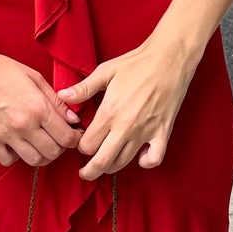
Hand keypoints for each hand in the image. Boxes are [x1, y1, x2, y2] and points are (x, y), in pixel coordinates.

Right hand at [0, 45, 83, 166]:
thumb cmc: (2, 69)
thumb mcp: (35, 78)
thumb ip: (56, 101)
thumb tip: (73, 119)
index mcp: (38, 108)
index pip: (66, 137)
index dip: (74, 138)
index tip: (73, 135)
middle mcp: (23, 125)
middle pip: (53, 152)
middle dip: (60, 147)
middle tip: (57, 138)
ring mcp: (5, 135)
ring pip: (34, 160)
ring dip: (41, 155)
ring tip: (39, 143)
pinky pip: (8, 160)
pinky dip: (15, 156)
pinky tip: (17, 144)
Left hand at [58, 38, 197, 180]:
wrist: (169, 59)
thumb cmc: (137, 63)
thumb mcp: (105, 71)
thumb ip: (83, 88)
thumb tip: (63, 96)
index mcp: (109, 112)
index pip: (87, 145)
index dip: (80, 147)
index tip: (81, 142)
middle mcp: (126, 127)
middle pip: (102, 162)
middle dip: (90, 171)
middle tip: (85, 172)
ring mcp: (146, 132)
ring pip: (124, 162)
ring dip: (112, 167)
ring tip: (106, 165)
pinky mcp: (163, 132)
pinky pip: (154, 159)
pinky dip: (146, 162)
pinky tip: (139, 157)